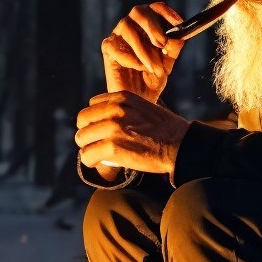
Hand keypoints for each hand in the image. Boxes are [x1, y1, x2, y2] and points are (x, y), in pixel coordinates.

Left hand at [75, 91, 190, 174]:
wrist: (180, 145)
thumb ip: (124, 109)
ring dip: (87, 148)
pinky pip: (88, 155)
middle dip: (87, 133)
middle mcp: (115, 109)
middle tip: (96, 143)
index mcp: (122, 98)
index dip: (95, 120)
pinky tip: (98, 163)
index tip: (102, 130)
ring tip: (97, 155)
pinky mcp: (112, 147)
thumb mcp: (143, 108)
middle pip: (82, 120)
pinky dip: (90, 161)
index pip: (92, 105)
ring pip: (82, 138)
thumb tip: (106, 119)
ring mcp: (113, 128)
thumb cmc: (165, 130)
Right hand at [101, 3, 184, 102]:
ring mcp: (118, 36)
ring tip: (153, 67)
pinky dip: (130, 58)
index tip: (178, 24)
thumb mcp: (167, 63)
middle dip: (152, 26)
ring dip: (143, 48)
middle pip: (138, 11)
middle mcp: (132, 26)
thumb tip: (178, 36)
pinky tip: (140, 68)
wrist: (138, 100)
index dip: (166, 12)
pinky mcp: (108, 49)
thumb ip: (173, 48)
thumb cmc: (152, 78)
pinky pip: (115, 46)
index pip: (155, 8)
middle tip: (161, 43)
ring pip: (127, 28)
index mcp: (148, 26)